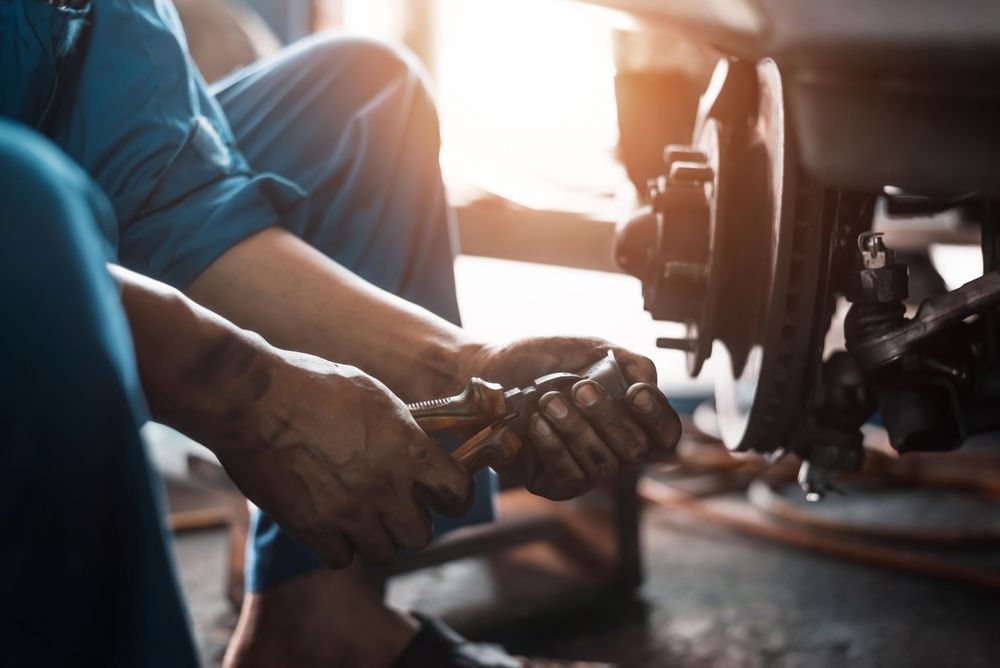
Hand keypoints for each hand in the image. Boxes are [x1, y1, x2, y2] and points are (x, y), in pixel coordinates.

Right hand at [212, 349, 472, 566]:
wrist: (254, 399)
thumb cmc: (313, 385)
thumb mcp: (374, 395)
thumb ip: (402, 429)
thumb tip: (418, 443)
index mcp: (409, 448)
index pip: (456, 493)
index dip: (454, 497)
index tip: (444, 496)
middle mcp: (387, 486)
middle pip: (420, 535)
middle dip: (411, 523)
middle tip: (394, 507)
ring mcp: (350, 512)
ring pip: (384, 551)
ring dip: (375, 537)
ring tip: (358, 514)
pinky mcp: (313, 529)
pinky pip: (342, 558)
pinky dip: (338, 546)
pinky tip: (329, 522)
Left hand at [465, 337, 680, 499]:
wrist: (491, 371)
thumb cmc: (543, 360)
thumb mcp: (589, 349)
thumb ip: (628, 363)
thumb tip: (649, 386)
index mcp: (632, 417)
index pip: (665, 432)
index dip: (657, 416)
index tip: (634, 393)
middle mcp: (616, 448)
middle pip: (636, 451)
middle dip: (610, 418)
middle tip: (581, 389)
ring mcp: (589, 469)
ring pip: (603, 465)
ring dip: (576, 430)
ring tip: (549, 401)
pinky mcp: (558, 484)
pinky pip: (570, 477)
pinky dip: (555, 448)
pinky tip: (538, 424)